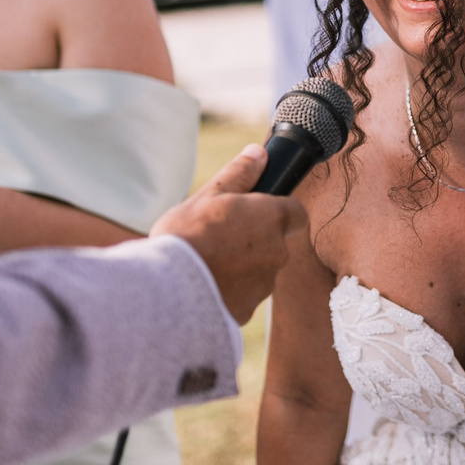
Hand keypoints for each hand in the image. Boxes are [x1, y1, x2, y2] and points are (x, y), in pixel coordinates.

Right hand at [152, 145, 306, 323]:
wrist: (167, 292)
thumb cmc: (186, 237)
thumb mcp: (208, 196)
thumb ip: (239, 175)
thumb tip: (259, 152)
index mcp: (271, 220)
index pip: (297, 213)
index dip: (279, 212)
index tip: (256, 213)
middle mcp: (277, 253)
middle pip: (275, 244)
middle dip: (254, 240)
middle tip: (219, 236)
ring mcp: (264, 285)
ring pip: (258, 271)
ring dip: (241, 266)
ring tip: (206, 261)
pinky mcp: (248, 311)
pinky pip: (243, 296)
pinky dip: (230, 290)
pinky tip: (203, 284)